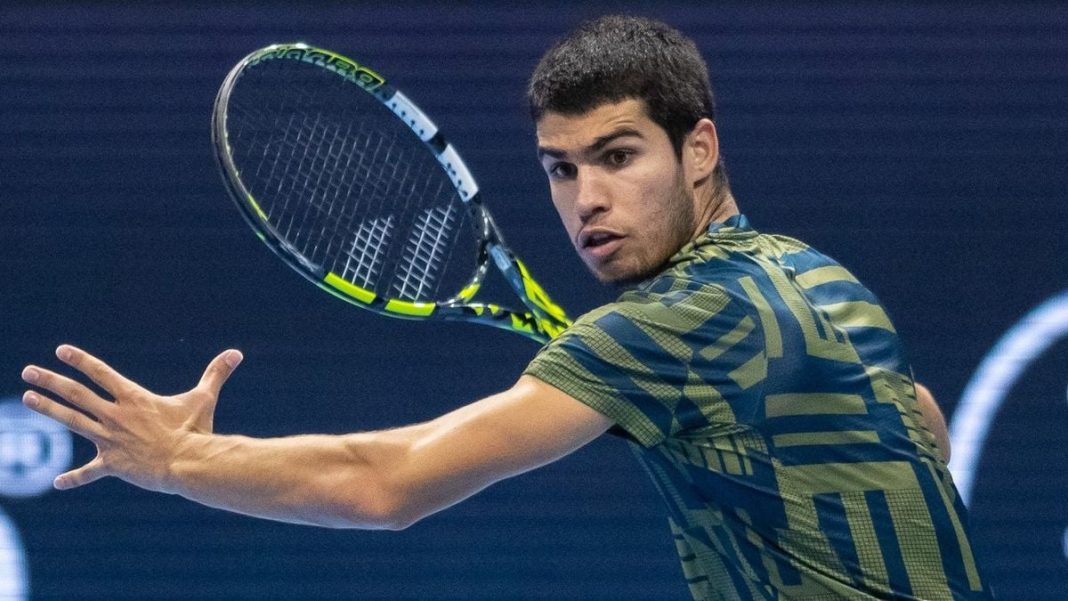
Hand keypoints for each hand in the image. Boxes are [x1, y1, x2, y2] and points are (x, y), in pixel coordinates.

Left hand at [21, 345, 242, 491]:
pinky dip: (74, 478)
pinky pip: (89, 472)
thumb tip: (237, 353)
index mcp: (134, 398)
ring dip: (48, 410)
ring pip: (72, 421)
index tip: (60, 350)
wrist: (187, 463)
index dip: (81, 360)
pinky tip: (57, 483)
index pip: (101, 373)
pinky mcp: (112, 464)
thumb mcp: (204, 399)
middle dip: (50, 381)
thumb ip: (216, 374)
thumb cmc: (195, 430)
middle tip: (29, 371)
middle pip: (76, 394)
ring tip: (27, 399)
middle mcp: (115, 415)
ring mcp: (110, 439)